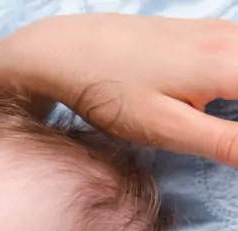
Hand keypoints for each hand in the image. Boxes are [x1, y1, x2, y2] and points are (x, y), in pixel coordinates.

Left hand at [0, 14, 237, 164]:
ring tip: (217, 121)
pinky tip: (221, 95)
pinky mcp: (200, 31)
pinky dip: (236, 75)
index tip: (233, 146)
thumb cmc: (111, 92)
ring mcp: (216, 30)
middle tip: (225, 140)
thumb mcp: (166, 128)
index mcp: (230, 64)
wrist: (65, 50)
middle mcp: (231, 39)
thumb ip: (224, 141)